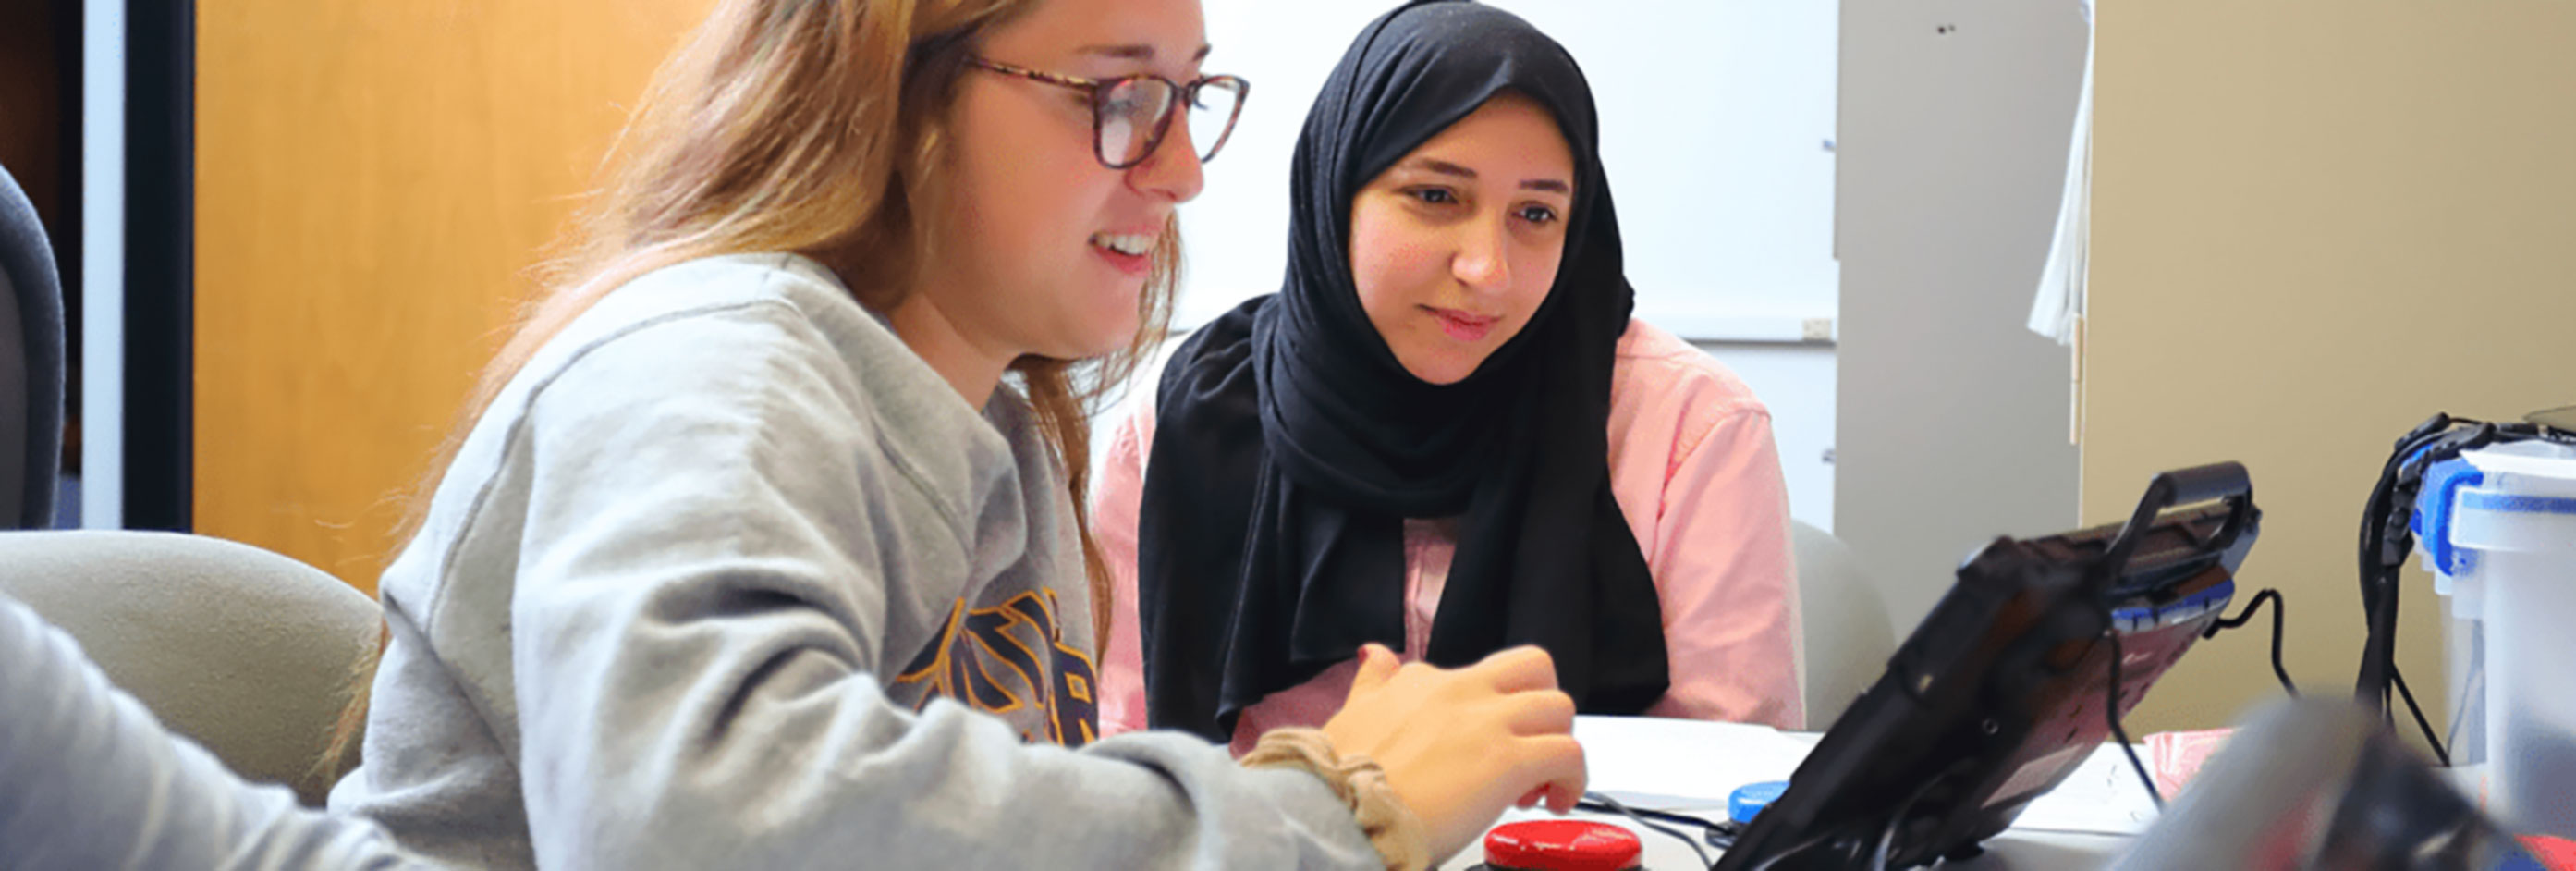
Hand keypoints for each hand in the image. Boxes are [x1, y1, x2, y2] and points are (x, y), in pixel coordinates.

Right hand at [1320, 644, 1585, 859]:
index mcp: (1422, 681)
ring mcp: (1488, 721)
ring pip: (1559, 707)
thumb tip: (1374, 655)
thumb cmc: (1340, 779)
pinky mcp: (1509, 759)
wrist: (1343, 812)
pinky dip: (1573, 778)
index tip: (1479, 749)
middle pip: (1534, 668)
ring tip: (1541, 785)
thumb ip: (1372, 684)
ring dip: (1560, 744)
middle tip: (1531, 747)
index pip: (1475, 676)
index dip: (1486, 713)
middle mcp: (1460, 690)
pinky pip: (1569, 753)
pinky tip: (1553, 801)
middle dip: (1543, 705)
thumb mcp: (1351, 716)